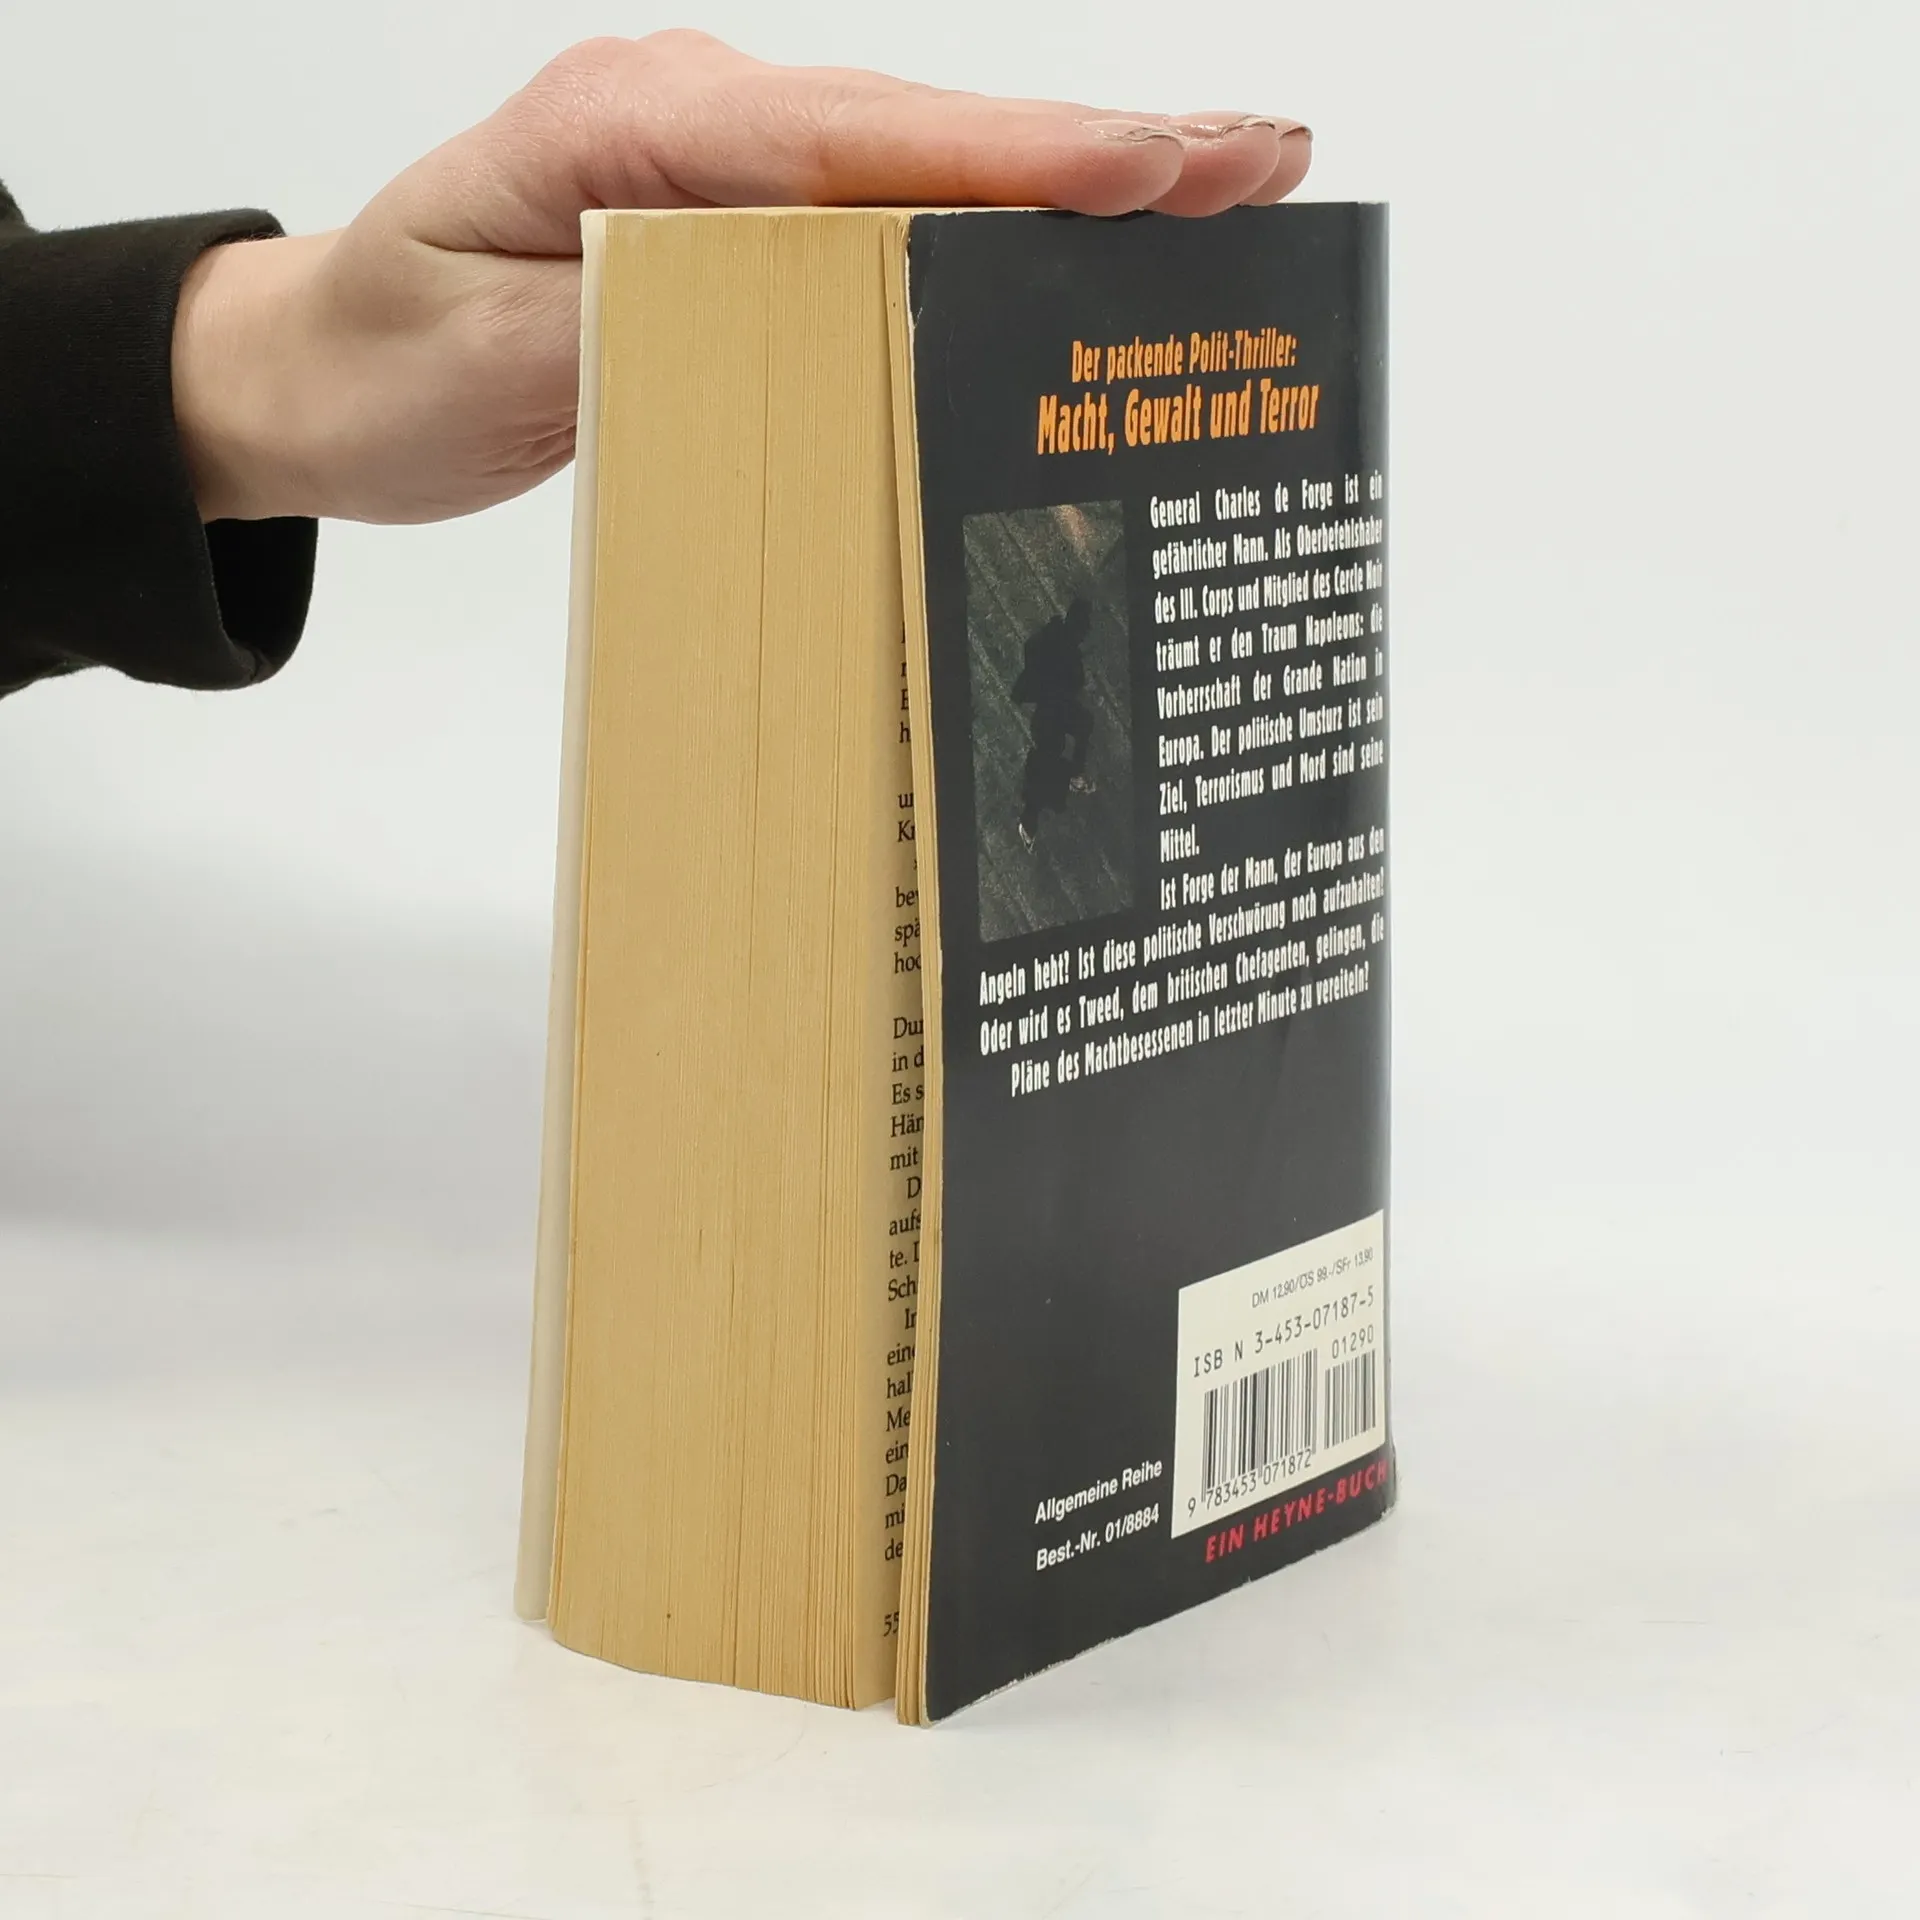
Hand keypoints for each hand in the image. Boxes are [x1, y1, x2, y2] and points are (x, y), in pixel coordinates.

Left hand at [171, 30, 1310, 524]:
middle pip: (928, 134)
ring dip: (1075, 187)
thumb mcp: (494, 352)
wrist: (320, 366)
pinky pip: (888, 229)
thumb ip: (644, 317)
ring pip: (928, 174)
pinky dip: (997, 238)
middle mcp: (702, 127)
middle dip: (1100, 152)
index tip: (1150, 171)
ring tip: (1225, 196)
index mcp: (637, 127)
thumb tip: (810, 305)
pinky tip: (1083, 258)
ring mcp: (730, 176)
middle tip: (1264, 162)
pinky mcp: (744, 233)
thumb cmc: (387, 360)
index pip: (857, 138)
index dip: (1015, 157)